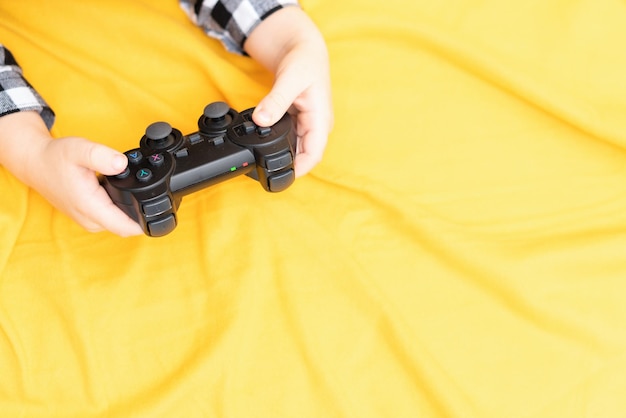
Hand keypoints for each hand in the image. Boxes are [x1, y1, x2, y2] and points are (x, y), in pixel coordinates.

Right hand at [0, 111, 142, 236]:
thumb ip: (102, 156)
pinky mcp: (87, 217)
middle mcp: (89, 220)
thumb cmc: (55, 157)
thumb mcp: (80, 149)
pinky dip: (119, 208)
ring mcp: (88, 221)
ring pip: (120, 224)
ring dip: (130, 211)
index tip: (158, 209)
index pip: (127, 228)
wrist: (35, 163)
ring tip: (132, 189)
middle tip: (148, 192)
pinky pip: (111, 219)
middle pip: (127, 227)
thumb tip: (122, 163)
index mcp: (90, 207)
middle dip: (141, 214)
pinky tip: (120, 192)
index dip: (146, 222)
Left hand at [244, 6, 332, 176]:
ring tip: (262, 159)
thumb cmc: (304, 61)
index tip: (281, 175)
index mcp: (321, 120)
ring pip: (295, 149)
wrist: (302, 49)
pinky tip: (263, 142)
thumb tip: (261, 120)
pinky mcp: (298, 123)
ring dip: (281, 154)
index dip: (299, 169)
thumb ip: (276, 101)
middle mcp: (316, 126)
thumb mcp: (290, 79)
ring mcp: (307, 126)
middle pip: (303, 156)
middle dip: (287, 164)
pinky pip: (288, 139)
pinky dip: (277, 142)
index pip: (314, 155)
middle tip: (264, 169)